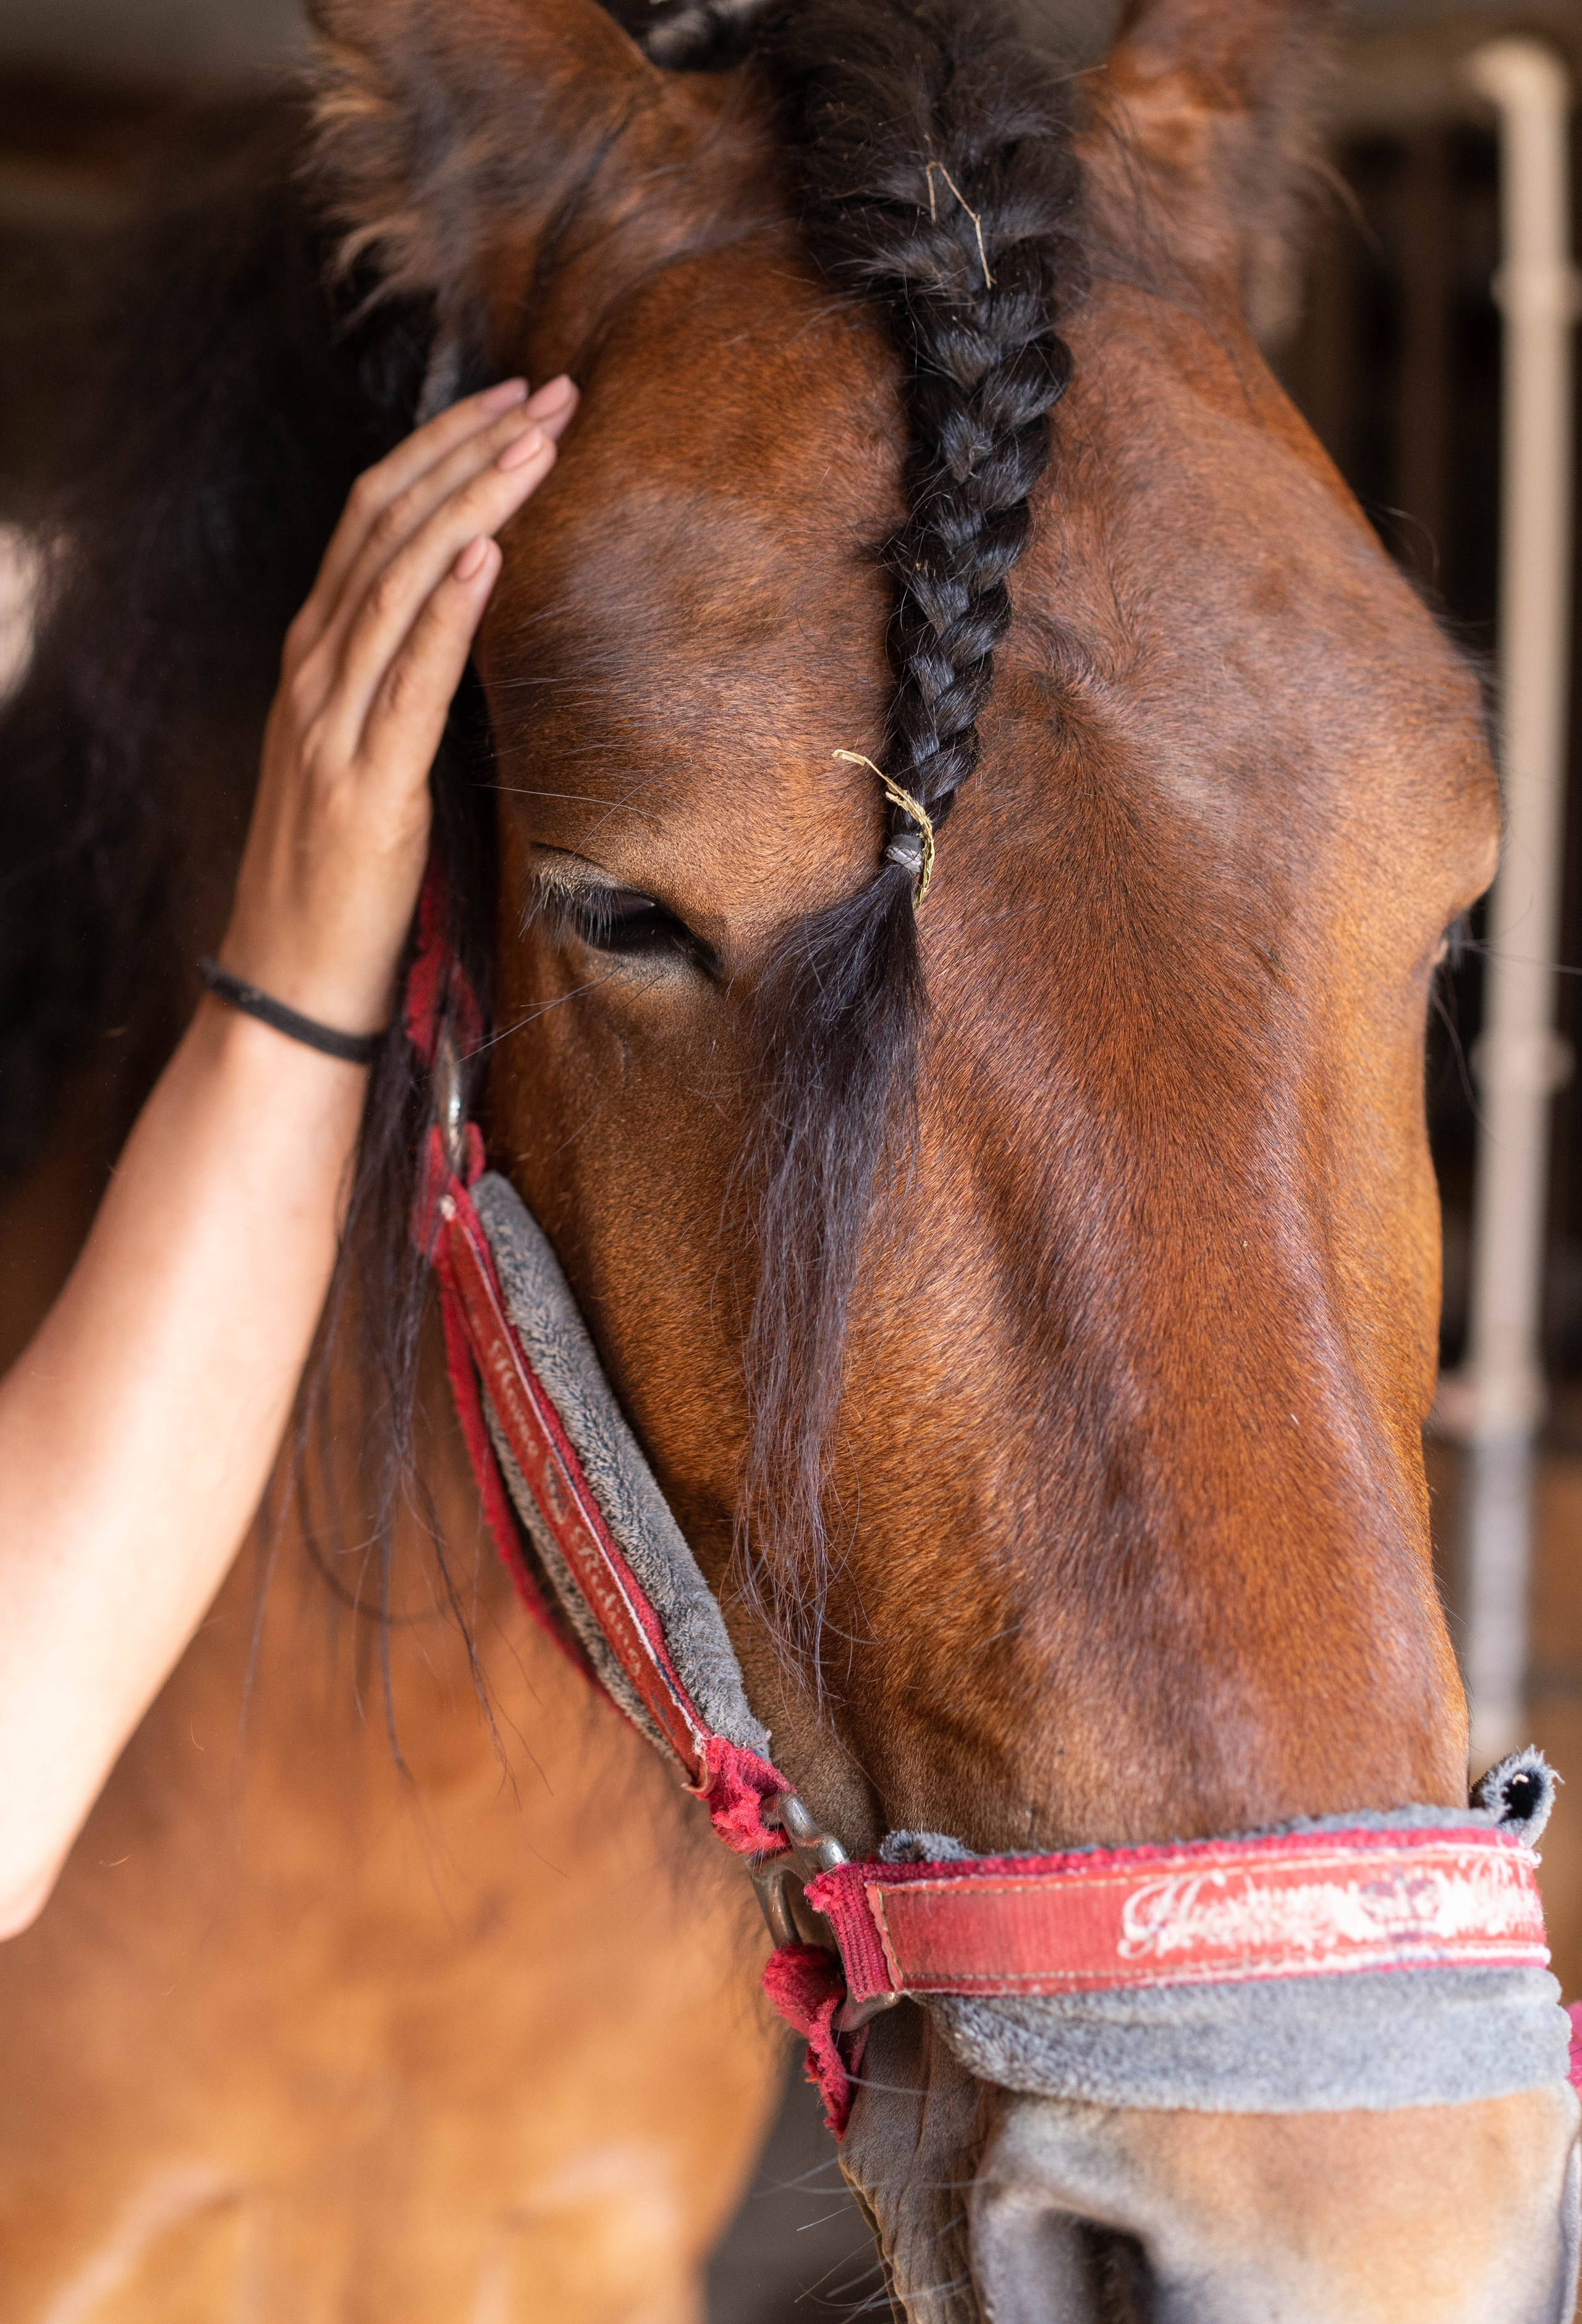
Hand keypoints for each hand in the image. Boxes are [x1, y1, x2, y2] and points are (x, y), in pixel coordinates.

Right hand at [218, 373, 577, 1037]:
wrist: (289, 974)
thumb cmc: (337, 869)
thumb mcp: (363, 748)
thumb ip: (395, 676)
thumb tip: (466, 612)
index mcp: (316, 653)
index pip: (375, 516)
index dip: (444, 448)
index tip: (515, 401)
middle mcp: (314, 667)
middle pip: (387, 524)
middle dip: (471, 449)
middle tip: (549, 393)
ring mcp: (332, 721)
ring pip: (397, 580)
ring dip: (472, 504)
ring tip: (536, 444)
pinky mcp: (365, 783)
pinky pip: (407, 680)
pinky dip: (444, 611)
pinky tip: (483, 556)